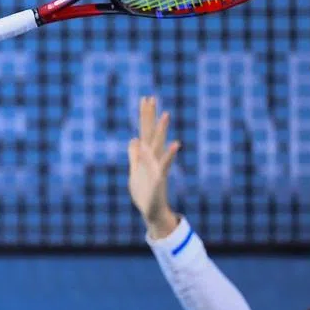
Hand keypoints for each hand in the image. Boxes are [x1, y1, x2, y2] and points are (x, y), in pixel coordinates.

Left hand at [127, 96, 179, 236]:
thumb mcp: (134, 171)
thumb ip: (134, 155)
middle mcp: (153, 158)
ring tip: (166, 114)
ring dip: (162, 131)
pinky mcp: (160, 179)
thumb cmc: (144, 193)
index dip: (145, 116)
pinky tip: (176, 144)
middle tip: (151, 97)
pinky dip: (170, 155)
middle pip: (150, 133)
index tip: (145, 98)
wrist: (152, 212)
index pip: (145, 132)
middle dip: (150, 116)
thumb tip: (133, 140)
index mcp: (146, 156)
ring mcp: (157, 167)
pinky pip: (165, 165)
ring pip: (159, 146)